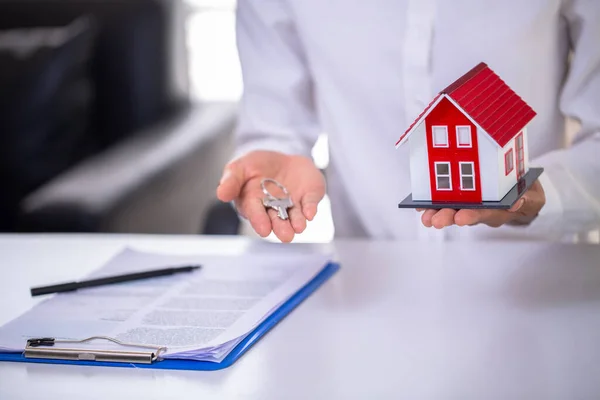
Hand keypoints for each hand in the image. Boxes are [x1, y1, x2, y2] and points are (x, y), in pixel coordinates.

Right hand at [216, 150, 325, 241]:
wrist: (280, 158)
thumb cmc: (255, 166)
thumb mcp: (239, 168)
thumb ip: (230, 180)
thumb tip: (220, 194)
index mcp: (254, 204)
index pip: (256, 214)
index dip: (260, 221)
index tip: (264, 229)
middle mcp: (274, 209)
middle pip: (277, 220)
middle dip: (281, 228)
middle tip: (286, 236)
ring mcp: (292, 204)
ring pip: (294, 217)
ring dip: (297, 223)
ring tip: (299, 228)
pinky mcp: (308, 198)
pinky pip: (310, 204)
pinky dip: (311, 208)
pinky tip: (310, 213)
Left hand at [419, 180, 545, 228]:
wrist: (522, 193)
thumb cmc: (528, 193)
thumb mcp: (534, 196)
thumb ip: (527, 200)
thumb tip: (515, 204)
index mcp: (500, 210)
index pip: (486, 214)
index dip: (472, 216)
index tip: (461, 218)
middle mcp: (482, 212)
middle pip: (464, 216)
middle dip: (448, 218)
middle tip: (435, 221)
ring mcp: (471, 207)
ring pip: (453, 212)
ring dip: (437, 213)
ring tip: (425, 217)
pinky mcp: (463, 201)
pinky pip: (446, 204)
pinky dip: (433, 204)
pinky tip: (419, 206)